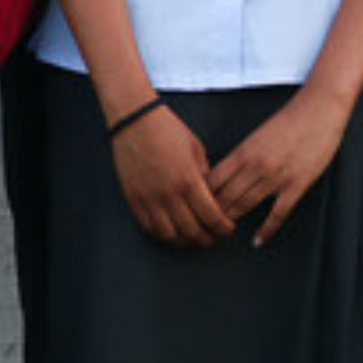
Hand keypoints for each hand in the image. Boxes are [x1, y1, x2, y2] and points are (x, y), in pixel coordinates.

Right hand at [108, 100, 229, 247]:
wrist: (134, 120)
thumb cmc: (168, 129)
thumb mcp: (196, 150)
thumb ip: (205, 176)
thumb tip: (211, 197)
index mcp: (189, 180)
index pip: (211, 217)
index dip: (223, 228)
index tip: (228, 228)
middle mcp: (169, 194)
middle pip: (192, 232)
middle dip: (208, 239)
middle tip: (214, 237)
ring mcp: (149, 199)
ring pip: (170, 236)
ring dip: (185, 242)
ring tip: (193, 238)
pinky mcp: (134, 199)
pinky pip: (149, 228)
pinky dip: (163, 235)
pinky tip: (172, 232)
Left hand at [208, 88, 355, 241]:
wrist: (320, 108)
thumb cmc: (290, 119)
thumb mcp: (258, 135)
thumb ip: (243, 155)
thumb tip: (229, 174)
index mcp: (244, 151)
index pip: (214, 180)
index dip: (202, 196)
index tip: (197, 206)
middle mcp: (255, 165)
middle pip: (225, 196)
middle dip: (213, 213)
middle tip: (205, 225)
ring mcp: (276, 177)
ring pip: (245, 205)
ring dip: (232, 220)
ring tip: (224, 232)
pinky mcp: (297, 185)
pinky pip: (277, 214)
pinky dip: (266, 230)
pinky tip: (258, 241)